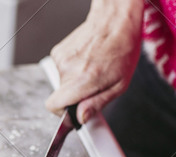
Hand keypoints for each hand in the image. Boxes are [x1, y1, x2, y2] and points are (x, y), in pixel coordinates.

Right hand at [46, 0, 143, 123]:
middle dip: (75, 95)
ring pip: (62, 82)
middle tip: (92, 86)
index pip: (53, 106)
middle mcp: (68, 70)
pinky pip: (62, 69)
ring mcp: (61, 59)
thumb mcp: (119, 85)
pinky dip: (73, 68)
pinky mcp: (58, 51)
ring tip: (92, 68)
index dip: (62, 113)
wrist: (115, 21)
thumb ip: (97, 104)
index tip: (73, 112)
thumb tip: (81, 117)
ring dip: (75, 80)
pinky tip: (87, 60)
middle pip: (61, 95)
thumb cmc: (122, 49)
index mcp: (82, 81)